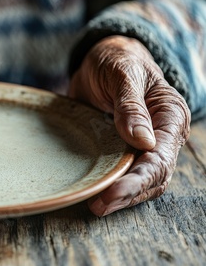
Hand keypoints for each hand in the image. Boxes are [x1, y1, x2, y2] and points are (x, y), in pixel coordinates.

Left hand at [69, 35, 190, 215]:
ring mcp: (142, 145)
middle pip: (154, 176)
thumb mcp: (123, 74)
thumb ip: (131, 105)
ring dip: (121, 196)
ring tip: (96, 206)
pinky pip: (122, 172)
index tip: (113, 192)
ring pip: (141, 181)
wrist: (101, 60)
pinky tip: (94, 194)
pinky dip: (111, 185)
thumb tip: (143, 142)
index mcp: (170, 116)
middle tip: (99, 205)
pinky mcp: (122, 149)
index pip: (160, 158)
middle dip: (128, 194)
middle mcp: (161, 135)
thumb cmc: (116, 60)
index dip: (138, 179)